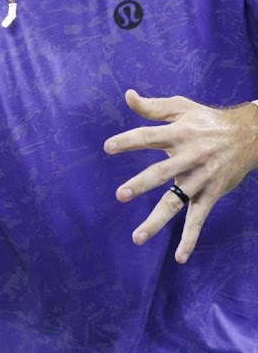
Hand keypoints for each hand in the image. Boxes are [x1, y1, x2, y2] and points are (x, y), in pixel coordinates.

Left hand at [104, 89, 257, 262]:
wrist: (249, 136)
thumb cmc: (206, 120)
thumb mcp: (181, 107)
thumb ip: (152, 106)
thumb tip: (127, 95)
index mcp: (179, 134)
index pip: (149, 137)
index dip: (129, 142)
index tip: (108, 148)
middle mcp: (189, 157)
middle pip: (161, 172)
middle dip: (141, 185)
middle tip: (120, 195)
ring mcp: (200, 179)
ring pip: (176, 202)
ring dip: (157, 221)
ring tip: (137, 237)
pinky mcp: (211, 194)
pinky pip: (198, 219)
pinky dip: (190, 239)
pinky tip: (179, 257)